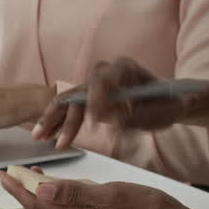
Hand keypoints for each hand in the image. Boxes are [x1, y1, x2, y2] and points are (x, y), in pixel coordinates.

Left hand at [0, 167, 207, 208]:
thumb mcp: (110, 194)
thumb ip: (75, 192)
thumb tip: (41, 191)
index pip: (37, 205)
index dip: (17, 189)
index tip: (4, 175)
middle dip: (21, 194)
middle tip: (12, 175)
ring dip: (37, 196)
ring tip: (31, 176)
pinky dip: (55, 198)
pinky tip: (61, 186)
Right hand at [35, 59, 203, 143]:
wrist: (169, 102)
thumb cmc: (167, 105)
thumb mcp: (158, 112)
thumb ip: (133, 115)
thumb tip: (105, 119)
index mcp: (124, 68)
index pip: (101, 81)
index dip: (95, 101)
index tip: (94, 122)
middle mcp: (104, 73)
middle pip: (78, 92)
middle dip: (66, 117)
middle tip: (59, 140)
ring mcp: (94, 85)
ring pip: (67, 100)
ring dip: (52, 120)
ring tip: (38, 138)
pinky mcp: (88, 98)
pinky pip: (67, 108)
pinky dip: (56, 122)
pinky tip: (43, 135)